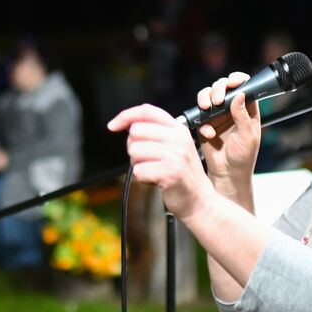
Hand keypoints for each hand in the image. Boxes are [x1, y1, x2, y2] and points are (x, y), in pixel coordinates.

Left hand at [107, 103, 214, 219]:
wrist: (199, 199)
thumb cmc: (182, 174)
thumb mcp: (174, 146)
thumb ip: (154, 133)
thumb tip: (126, 124)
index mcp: (178, 129)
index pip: (147, 111)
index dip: (125, 115)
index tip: (112, 125)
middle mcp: (178, 138)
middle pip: (135, 132)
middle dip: (133, 148)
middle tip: (147, 160)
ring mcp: (176, 155)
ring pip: (134, 151)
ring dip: (138, 164)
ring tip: (153, 170)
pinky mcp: (171, 172)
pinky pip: (138, 171)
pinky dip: (142, 178)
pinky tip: (155, 180)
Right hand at [192, 72, 259, 182]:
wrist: (227, 172)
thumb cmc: (243, 156)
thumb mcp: (248, 136)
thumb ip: (243, 116)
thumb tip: (240, 95)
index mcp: (247, 109)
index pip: (244, 86)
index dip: (237, 80)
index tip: (232, 83)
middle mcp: (231, 108)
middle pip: (222, 86)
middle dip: (218, 89)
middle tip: (218, 100)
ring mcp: (216, 115)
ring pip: (207, 95)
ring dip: (205, 98)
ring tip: (206, 108)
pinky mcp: (204, 123)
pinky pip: (199, 114)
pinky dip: (202, 122)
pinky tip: (209, 134)